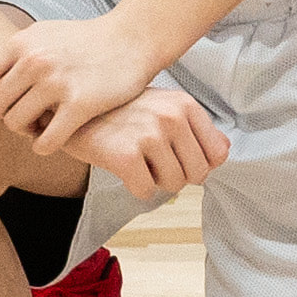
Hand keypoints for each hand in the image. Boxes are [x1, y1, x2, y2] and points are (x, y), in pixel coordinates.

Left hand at [0, 15, 160, 155]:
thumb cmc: (85, 41)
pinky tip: (57, 136)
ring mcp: (57, 82)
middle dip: (7, 116)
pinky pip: (45, 141)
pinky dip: (45, 145)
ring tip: (44, 122)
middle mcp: (34, 60)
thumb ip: (8, 59)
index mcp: (20, 43)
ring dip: (27, 130)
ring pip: (15, 125)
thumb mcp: (42, 36)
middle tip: (28, 114)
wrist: (134, 37)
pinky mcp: (81, 103)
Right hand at [69, 80, 229, 202]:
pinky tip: (123, 168)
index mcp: (185, 105)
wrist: (72, 111)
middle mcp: (171, 117)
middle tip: (153, 161)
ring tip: (138, 160)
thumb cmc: (121, 111)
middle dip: (177, 175)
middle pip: (198, 174)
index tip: (179, 159)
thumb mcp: (163, 107)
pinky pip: (145, 191)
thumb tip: (223, 153)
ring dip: (155, 181)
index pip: (217, 153)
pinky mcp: (125, 156)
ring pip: (173, 185)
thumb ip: (195, 128)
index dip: (200, 164)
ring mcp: (149, 135)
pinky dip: (135, 188)